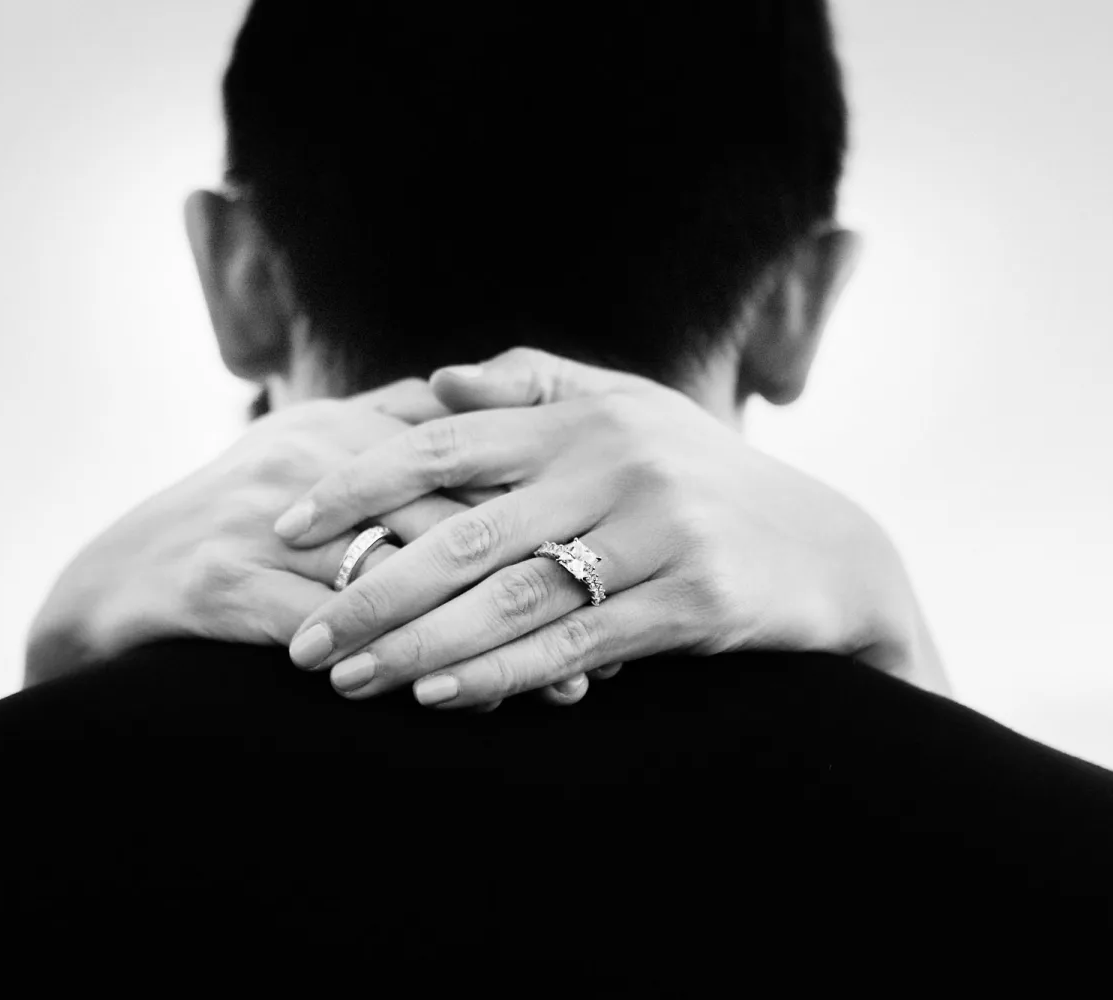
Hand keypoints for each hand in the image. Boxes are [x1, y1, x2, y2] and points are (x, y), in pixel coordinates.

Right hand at [25, 378, 594, 704]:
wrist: (108, 583)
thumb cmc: (237, 528)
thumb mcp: (310, 461)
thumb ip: (394, 434)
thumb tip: (492, 426)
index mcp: (338, 426)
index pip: (461, 460)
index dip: (542, 514)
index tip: (608, 563)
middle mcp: (303, 460)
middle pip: (443, 518)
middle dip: (531, 579)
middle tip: (605, 631)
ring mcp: (257, 520)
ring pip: (396, 579)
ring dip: (485, 637)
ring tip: (559, 686)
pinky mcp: (215, 583)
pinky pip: (327, 632)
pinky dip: (400, 669)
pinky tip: (455, 701)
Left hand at [274, 348, 947, 706]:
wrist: (827, 548)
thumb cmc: (702, 474)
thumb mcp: (628, 409)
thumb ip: (531, 386)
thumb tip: (432, 379)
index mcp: (583, 417)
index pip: (444, 443)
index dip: (358, 481)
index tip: (286, 521)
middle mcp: (615, 466)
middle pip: (465, 533)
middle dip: (373, 590)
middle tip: (303, 639)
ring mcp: (657, 533)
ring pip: (513, 597)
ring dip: (422, 646)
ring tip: (350, 682)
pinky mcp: (694, 601)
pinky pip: (578, 644)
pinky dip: (504, 673)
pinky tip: (440, 698)